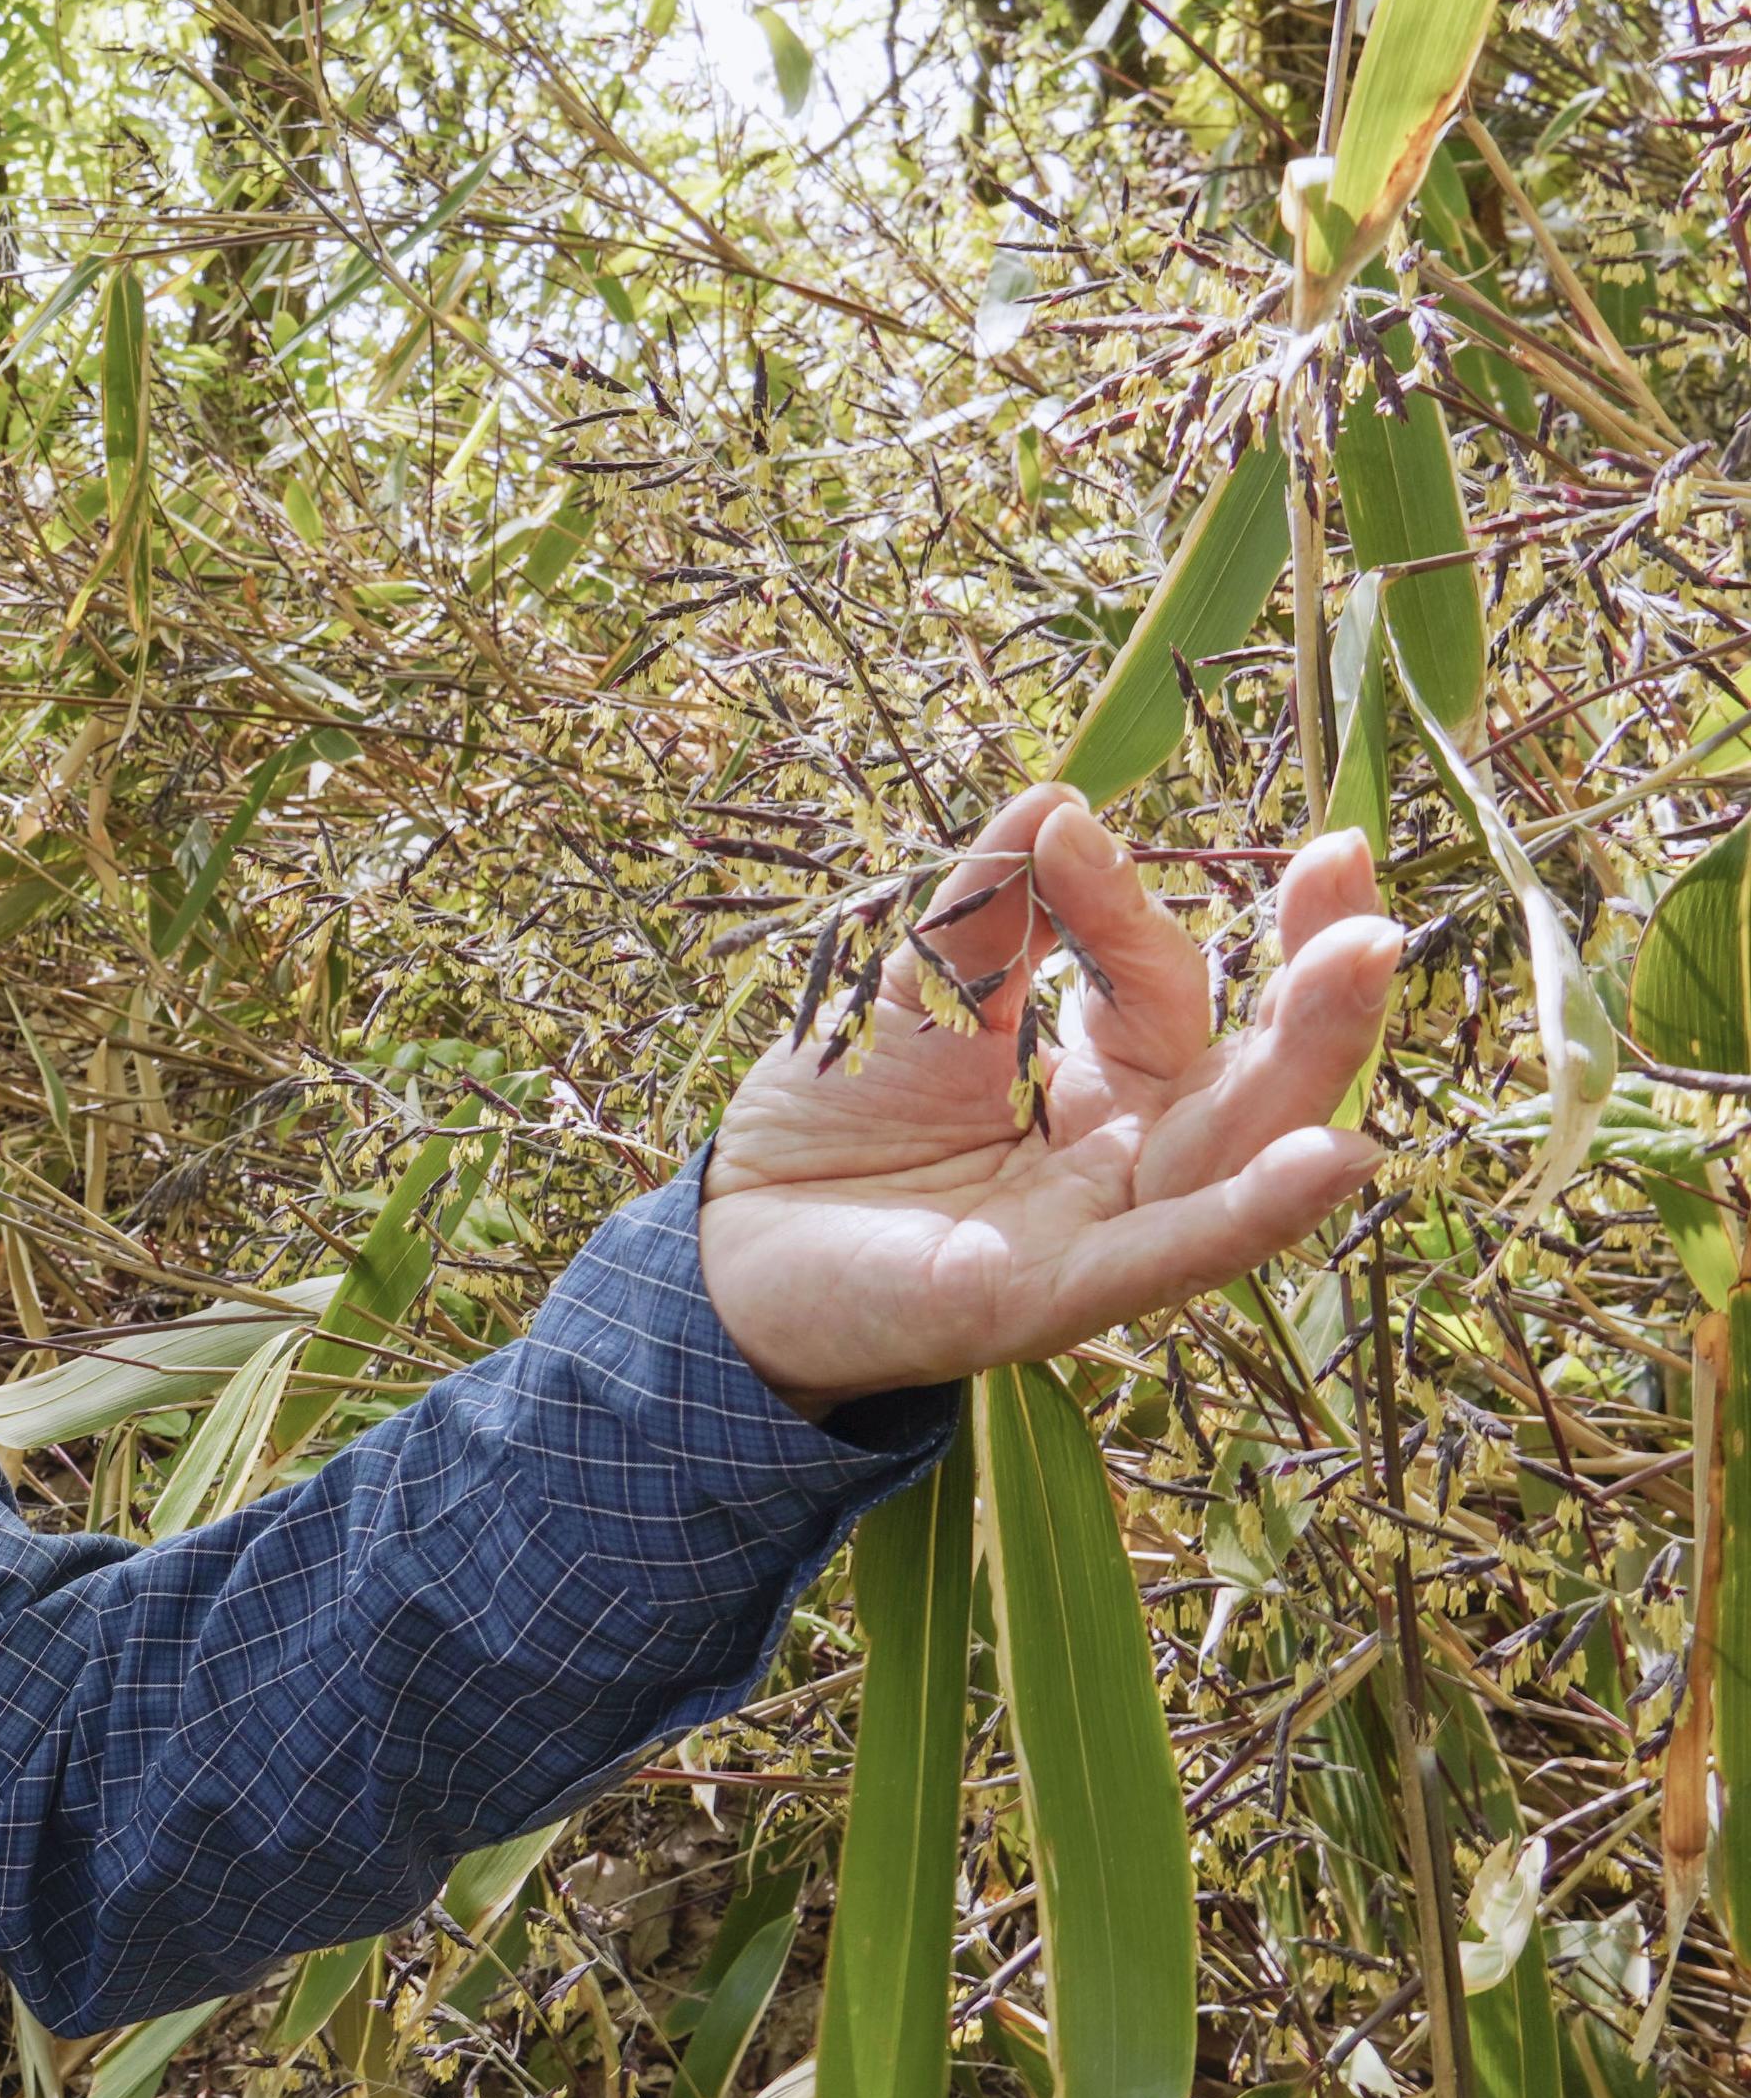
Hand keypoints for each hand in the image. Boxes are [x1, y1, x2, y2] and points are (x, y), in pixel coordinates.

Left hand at [698, 784, 1402, 1405]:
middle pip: (1252, 1071)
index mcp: (1103, 1083)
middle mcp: (1127, 1159)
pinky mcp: (1051, 1297)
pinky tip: (1334, 1158)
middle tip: (1353, 869)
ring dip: (1311, 1057)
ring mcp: (1100, 1231)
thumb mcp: (911, 992)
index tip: (1073, 830)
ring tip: (1367, 955)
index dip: (1125, 905)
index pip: (1156, 985)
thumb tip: (1060, 800)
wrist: (729, 1238)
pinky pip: (1170, 1255)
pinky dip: (1252, 1212)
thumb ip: (985, 910)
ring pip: (1235, 1150)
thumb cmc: (833, 1119)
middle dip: (1316, 976)